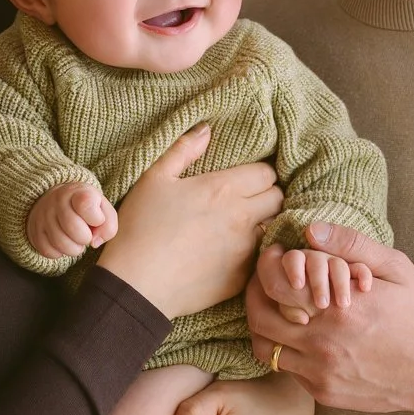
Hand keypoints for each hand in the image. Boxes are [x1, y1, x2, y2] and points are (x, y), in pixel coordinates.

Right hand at [27, 183, 117, 257]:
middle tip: (86, 235)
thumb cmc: (85, 208)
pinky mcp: (35, 231)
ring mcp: (43, 216)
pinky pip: (49, 251)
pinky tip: (64, 243)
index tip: (97, 219)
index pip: (86, 204)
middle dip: (85, 238)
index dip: (96, 218)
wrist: (56, 201)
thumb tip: (94, 243)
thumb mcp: (102, 208)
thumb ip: (108, 225)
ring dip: (75, 249)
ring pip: (61, 244)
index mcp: (77, 192)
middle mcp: (57, 201)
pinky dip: (60, 253)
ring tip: (76, 241)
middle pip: (73, 228)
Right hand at [97, 125, 281, 320]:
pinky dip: (253, 250)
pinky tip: (232, 251)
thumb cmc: (139, 228)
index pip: (266, 172)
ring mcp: (245, 249)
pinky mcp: (242, 277)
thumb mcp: (154, 179)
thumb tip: (206, 129)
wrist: (135, 285)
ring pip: (273, 227)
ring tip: (243, 225)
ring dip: (264, 222)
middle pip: (277, 197)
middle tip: (248, 199)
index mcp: (223, 188)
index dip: (258, 173)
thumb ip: (183, 150)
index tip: (245, 178)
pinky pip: (260, 256)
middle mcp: (242, 217)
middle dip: (267, 194)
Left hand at [247, 223, 413, 414]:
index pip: (273, 287)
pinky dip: (290, 353)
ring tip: (281, 313)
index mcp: (336, 308)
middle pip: (259, 321)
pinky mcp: (327, 394)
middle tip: (263, 286)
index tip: (272, 261)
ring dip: (268, 330)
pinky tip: (306, 338)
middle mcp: (322, 344)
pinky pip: (291, 372)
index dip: (264, 270)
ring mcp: (322, 373)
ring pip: (268, 351)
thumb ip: (351, 245)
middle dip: (255, 299)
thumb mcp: (395, 268)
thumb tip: (310, 231)